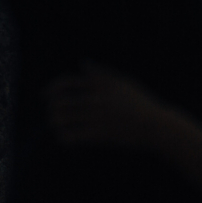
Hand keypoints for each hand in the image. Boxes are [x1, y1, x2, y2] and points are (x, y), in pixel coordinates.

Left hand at [46, 62, 164, 149]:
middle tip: (53, 114)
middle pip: (61, 102)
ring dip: (55, 122)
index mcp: (101, 85)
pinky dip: (64, 138)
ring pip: (63, 119)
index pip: (67, 83)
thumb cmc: (141, 102)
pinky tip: (65, 139)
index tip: (46, 95)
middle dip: (52, 108)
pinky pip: (72, 136)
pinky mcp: (99, 134)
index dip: (52, 89)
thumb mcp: (123, 82)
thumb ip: (101, 73)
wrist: (155, 125)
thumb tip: (83, 63)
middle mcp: (96, 99)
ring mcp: (97, 117)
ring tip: (57, 126)